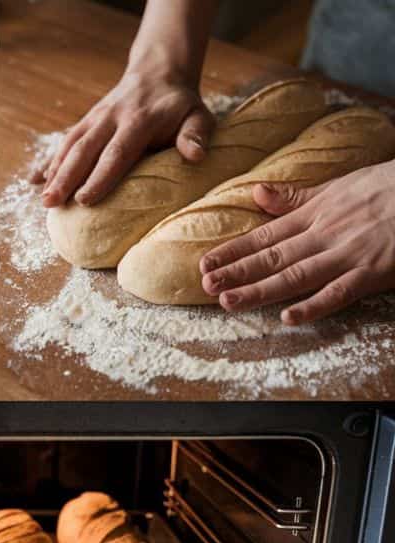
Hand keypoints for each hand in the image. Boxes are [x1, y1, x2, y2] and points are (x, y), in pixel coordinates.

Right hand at [35, 70, 213, 206]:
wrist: (157, 73)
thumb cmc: (180, 105)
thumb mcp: (198, 115)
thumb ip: (196, 134)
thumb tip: (196, 156)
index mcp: (138, 120)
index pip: (116, 151)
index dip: (100, 176)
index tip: (85, 199)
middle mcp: (111, 118)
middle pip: (85, 150)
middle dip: (66, 177)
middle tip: (52, 204)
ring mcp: (94, 118)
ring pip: (70, 146)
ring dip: (54, 172)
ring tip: (44, 199)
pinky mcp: (85, 121)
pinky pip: (64, 142)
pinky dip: (49, 161)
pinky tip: (36, 181)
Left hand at [199, 160, 394, 324]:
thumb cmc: (387, 188)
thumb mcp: (338, 186)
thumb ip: (295, 197)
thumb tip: (256, 193)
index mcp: (314, 215)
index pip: (264, 236)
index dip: (233, 251)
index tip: (205, 264)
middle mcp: (324, 235)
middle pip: (273, 257)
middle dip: (237, 272)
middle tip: (205, 286)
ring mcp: (347, 255)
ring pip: (296, 276)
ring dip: (260, 290)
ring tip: (229, 301)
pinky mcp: (372, 272)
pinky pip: (339, 292)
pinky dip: (314, 306)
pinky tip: (288, 317)